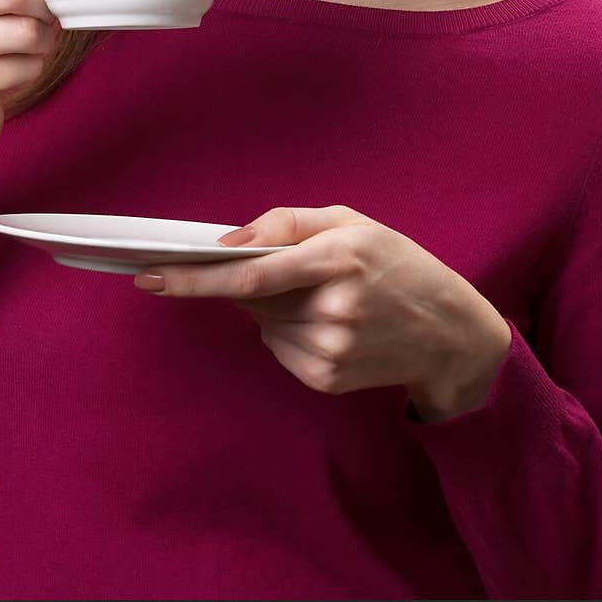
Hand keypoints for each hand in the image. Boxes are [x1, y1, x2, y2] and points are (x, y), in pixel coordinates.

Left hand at [133, 206, 511, 418]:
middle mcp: (335, 308)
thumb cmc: (395, 264)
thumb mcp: (350, 221)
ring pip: (262, 324)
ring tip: (325, 299)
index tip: (150, 275)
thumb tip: (226, 243)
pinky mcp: (328, 379)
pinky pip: (279, 349)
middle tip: (289, 273)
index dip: (195, 278)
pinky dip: (288, 332)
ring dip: (274, 308)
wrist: (450, 331)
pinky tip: (328, 324)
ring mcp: (332, 350)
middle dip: (250, 283)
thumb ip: (285, 223)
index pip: (251, 275)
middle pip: (251, 299)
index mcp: (339, 257)